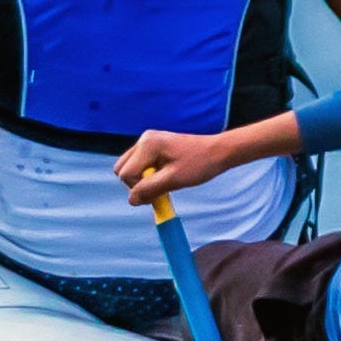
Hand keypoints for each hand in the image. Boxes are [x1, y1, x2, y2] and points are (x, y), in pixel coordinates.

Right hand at [114, 127, 246, 204]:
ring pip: (129, 167)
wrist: (218, 152)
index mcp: (147, 144)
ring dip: (142, 180)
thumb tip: (132, 200)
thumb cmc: (200, 164)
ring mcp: (148, 142)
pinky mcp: (154, 146)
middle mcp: (144, 140)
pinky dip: (148, 175)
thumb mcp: (173, 180)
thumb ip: (149, 190)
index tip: (157, 196)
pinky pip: (140, 165)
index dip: (138, 189)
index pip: (126, 174)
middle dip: (136, 184)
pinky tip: (165, 177)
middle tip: (158, 189)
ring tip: (163, 183)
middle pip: (122, 169)